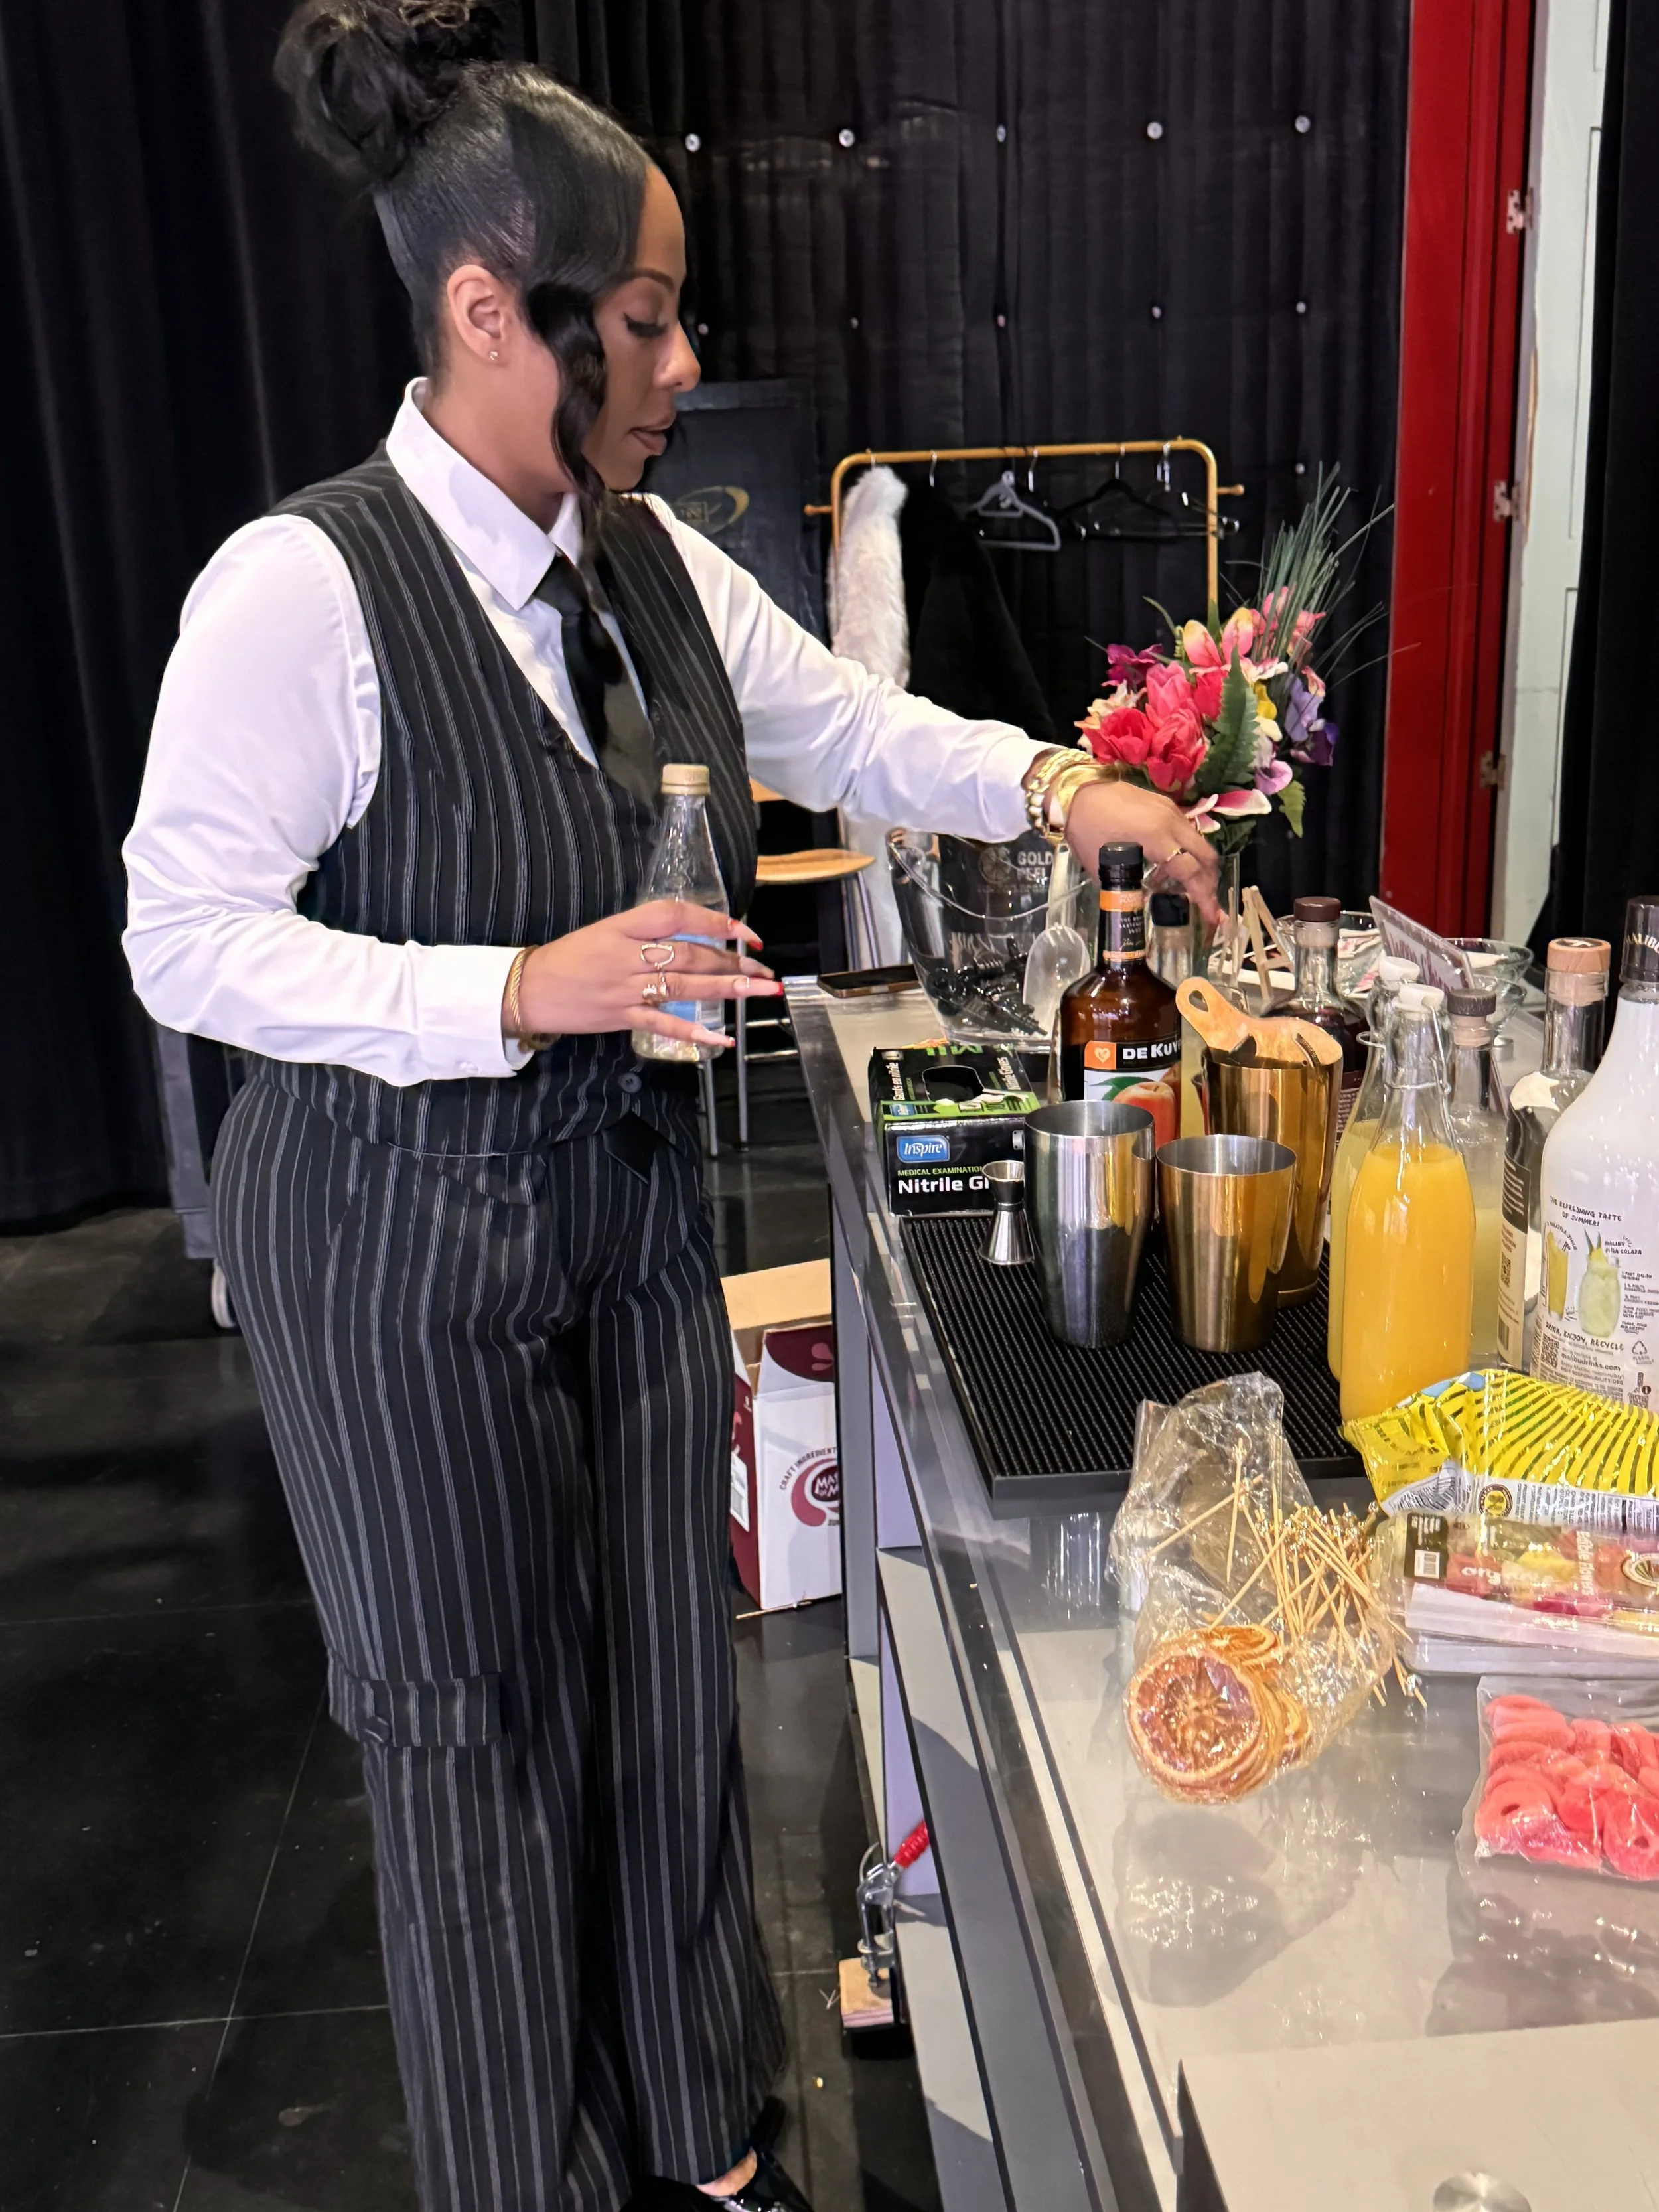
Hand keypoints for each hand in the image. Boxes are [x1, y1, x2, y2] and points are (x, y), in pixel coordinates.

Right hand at [513, 900, 780, 1053]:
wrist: (528, 988)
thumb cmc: (569, 958)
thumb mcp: (605, 931)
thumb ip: (646, 933)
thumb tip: (694, 936)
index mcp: (622, 926)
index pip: (675, 914)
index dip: (713, 920)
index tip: (743, 930)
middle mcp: (626, 955)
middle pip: (689, 954)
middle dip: (731, 962)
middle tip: (763, 969)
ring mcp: (625, 988)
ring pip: (684, 986)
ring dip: (726, 990)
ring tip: (758, 991)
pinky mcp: (621, 1017)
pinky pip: (663, 1025)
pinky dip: (694, 1033)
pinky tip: (720, 1039)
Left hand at [1061, 780, 1220, 926]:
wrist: (1076, 792)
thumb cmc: (1085, 830)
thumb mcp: (1101, 866)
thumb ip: (1124, 886)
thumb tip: (1138, 902)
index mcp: (1155, 838)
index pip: (1190, 871)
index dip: (1204, 897)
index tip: (1213, 916)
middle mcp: (1170, 822)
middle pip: (1205, 855)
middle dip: (1210, 881)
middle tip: (1205, 901)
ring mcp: (1170, 809)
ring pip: (1199, 841)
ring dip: (1201, 865)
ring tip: (1192, 885)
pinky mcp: (1165, 803)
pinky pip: (1187, 829)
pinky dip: (1189, 849)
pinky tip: (1175, 861)